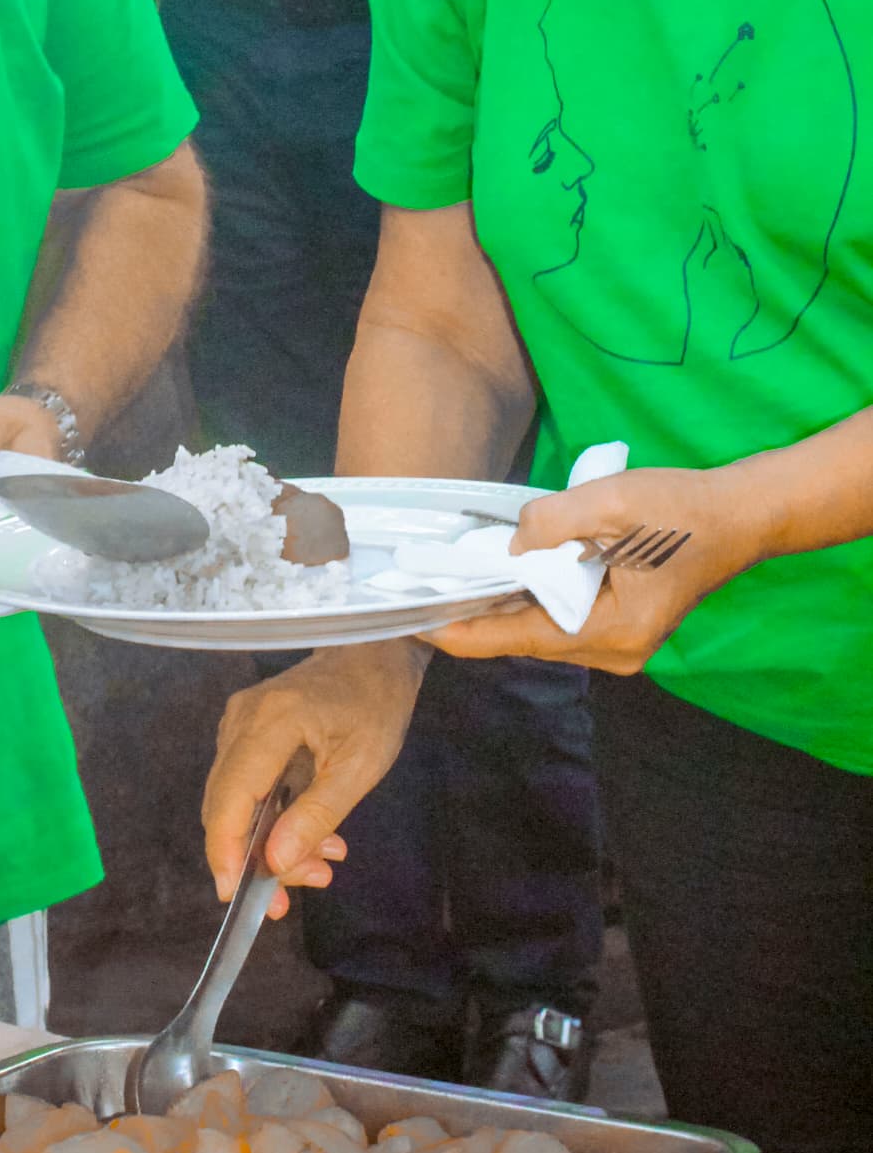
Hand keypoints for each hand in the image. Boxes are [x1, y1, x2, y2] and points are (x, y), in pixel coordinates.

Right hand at [202, 640, 425, 920]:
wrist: (373, 653)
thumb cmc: (376, 703)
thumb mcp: (362, 765)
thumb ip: (317, 814)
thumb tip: (275, 863)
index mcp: (272, 721)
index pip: (231, 796)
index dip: (226, 849)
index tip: (234, 896)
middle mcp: (241, 718)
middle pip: (225, 805)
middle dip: (252, 858)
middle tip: (294, 894)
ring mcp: (237, 721)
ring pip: (232, 801)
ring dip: (265, 842)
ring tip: (317, 866)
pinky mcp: (243, 730)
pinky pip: (242, 786)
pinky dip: (267, 819)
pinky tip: (307, 836)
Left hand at [430, 462, 769, 674]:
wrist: (741, 515)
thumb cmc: (684, 509)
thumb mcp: (615, 501)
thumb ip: (555, 521)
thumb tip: (511, 543)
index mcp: (612, 632)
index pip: (517, 639)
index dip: (460, 631)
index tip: (411, 622)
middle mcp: (613, 650)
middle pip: (524, 638)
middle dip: (472, 616)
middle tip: (414, 594)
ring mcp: (618, 643)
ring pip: (540, 629)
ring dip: (498, 606)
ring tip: (443, 583)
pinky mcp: (619, 626)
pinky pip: (559, 618)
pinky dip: (527, 599)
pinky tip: (497, 577)